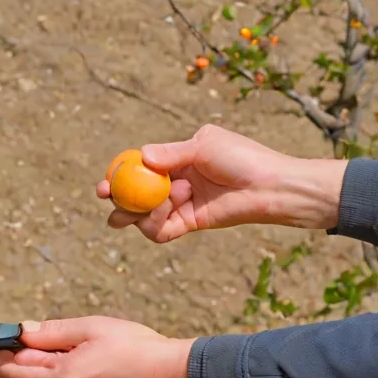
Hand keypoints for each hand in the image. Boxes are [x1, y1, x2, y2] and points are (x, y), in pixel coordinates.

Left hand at [0, 317, 194, 377]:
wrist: (167, 372)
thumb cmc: (133, 346)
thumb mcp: (89, 328)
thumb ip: (50, 332)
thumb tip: (22, 331)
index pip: (13, 372)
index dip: (6, 352)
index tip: (12, 335)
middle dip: (26, 359)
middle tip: (48, 337)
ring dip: (42, 369)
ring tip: (70, 347)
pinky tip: (79, 360)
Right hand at [96, 124, 347, 242]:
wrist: (271, 187)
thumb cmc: (243, 158)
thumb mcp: (204, 146)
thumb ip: (172, 153)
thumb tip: (141, 155)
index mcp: (177, 159)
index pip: (140, 167)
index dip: (120, 173)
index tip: (106, 179)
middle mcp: (175, 182)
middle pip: (135, 193)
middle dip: (118, 197)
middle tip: (107, 197)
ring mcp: (180, 204)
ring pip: (144, 214)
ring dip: (140, 211)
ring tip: (153, 205)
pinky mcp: (189, 223)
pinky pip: (161, 230)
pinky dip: (155, 225)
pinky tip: (168, 210)